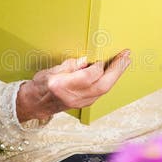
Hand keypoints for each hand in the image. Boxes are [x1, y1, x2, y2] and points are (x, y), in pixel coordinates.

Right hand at [16, 50, 130, 122]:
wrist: (35, 104)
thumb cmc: (40, 85)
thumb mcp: (51, 70)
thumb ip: (70, 65)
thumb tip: (86, 60)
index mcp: (62, 86)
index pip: (88, 76)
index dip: (97, 66)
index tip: (101, 57)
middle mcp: (73, 96)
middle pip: (102, 85)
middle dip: (116, 70)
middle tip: (126, 57)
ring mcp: (80, 103)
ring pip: (104, 90)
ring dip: (116, 75)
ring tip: (124, 62)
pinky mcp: (84, 104)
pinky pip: (101, 92)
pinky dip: (109, 81)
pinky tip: (113, 72)